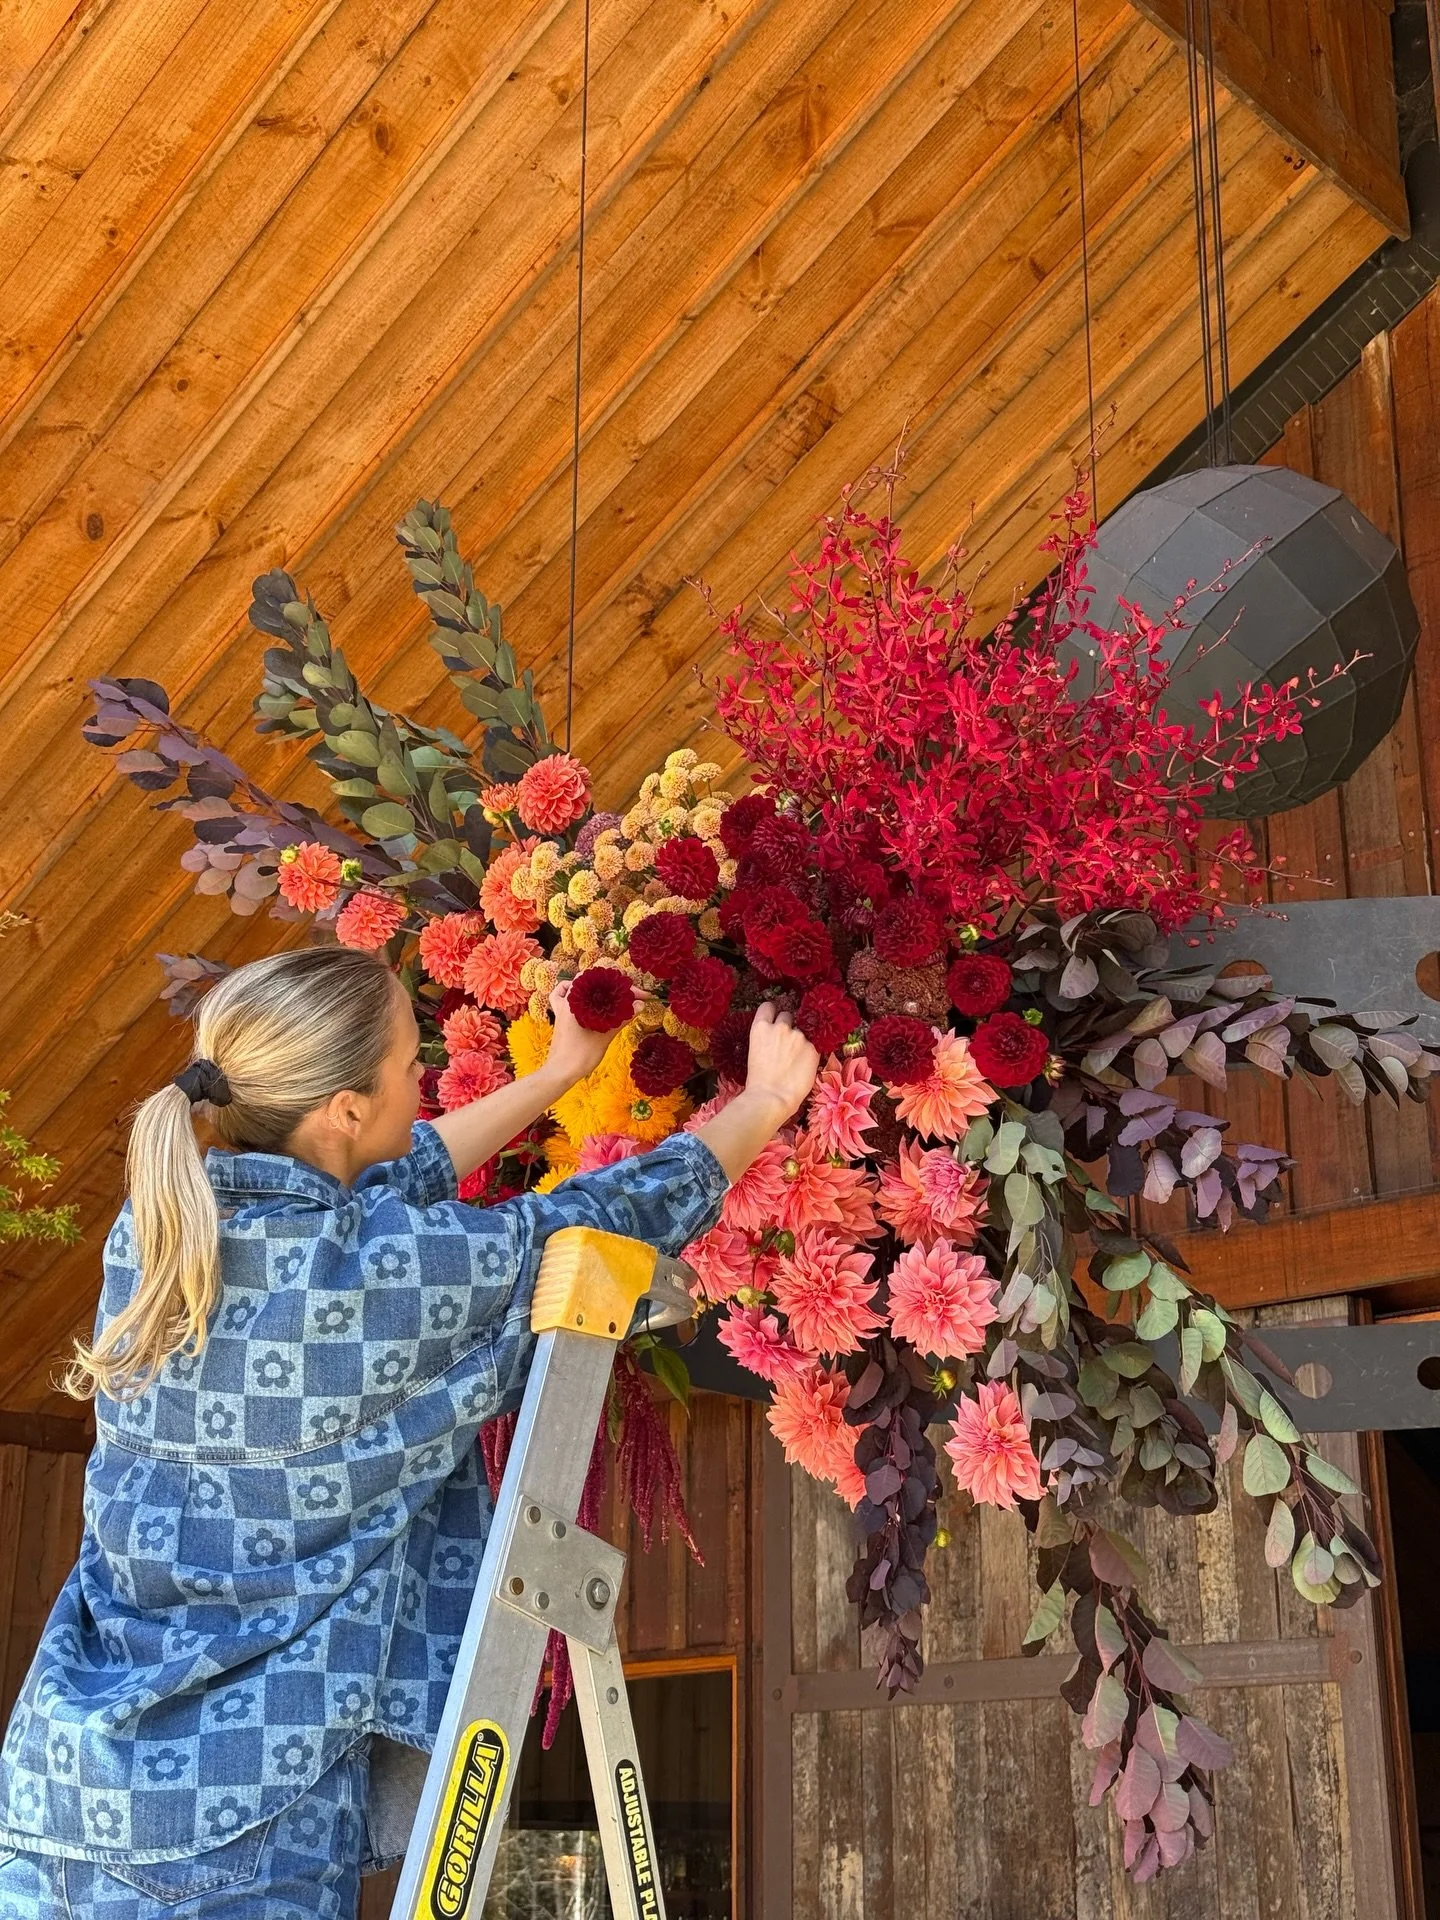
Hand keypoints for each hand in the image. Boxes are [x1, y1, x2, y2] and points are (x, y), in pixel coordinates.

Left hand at [543, 978, 640, 1089]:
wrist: (560, 1072)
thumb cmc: (580, 1056)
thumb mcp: (605, 1037)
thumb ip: (621, 1019)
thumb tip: (640, 1005)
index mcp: (576, 1001)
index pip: (602, 982)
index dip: (624, 986)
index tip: (640, 994)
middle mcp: (567, 1000)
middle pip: (591, 980)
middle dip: (613, 985)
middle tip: (630, 994)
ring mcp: (562, 1008)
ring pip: (577, 986)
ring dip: (594, 986)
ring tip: (610, 992)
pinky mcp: (561, 1016)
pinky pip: (564, 997)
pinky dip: (574, 994)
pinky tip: (586, 1001)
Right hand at [743, 1002, 819, 1123]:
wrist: (772, 1097)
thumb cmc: (758, 1081)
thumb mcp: (755, 1052)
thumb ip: (767, 1039)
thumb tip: (776, 1040)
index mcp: (761, 1028)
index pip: (768, 1007)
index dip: (773, 1013)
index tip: (775, 1019)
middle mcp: (780, 1027)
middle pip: (787, 1016)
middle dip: (788, 1026)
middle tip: (787, 1044)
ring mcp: (798, 1036)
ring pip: (802, 1034)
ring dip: (800, 1043)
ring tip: (794, 1062)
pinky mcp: (813, 1048)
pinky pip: (812, 1047)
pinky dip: (809, 1055)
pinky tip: (802, 1068)